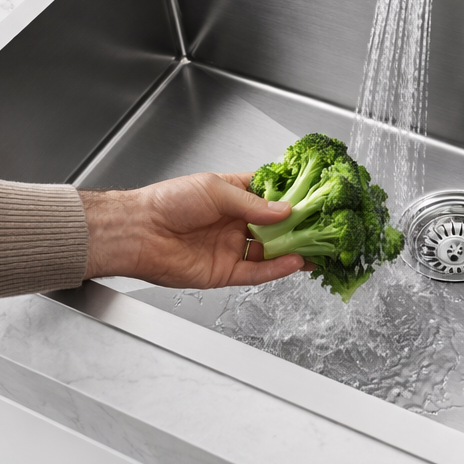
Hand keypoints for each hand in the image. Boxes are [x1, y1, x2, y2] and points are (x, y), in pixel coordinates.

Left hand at [79, 172, 304, 287]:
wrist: (139, 232)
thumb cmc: (168, 202)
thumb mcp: (216, 190)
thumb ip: (253, 203)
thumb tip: (285, 210)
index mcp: (232, 195)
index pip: (270, 196)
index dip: (292, 197)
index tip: (314, 197)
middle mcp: (234, 222)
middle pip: (275, 227)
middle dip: (299, 227)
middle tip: (323, 226)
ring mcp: (231, 248)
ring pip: (270, 252)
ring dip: (294, 250)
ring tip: (318, 248)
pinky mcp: (225, 272)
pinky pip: (257, 272)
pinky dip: (277, 269)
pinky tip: (295, 263)